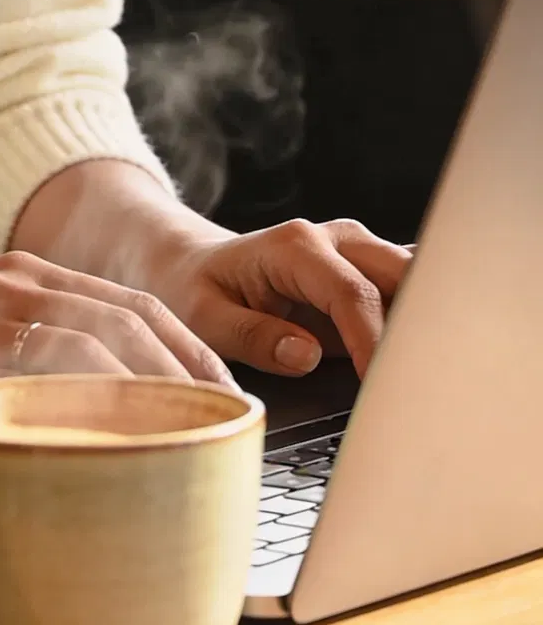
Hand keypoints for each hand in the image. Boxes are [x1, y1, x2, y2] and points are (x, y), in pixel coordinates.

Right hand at [0, 250, 235, 455]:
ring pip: (102, 347)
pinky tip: (118, 446)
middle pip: (134, 322)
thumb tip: (112, 423)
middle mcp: (13, 285)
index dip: (191, 352)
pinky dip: (92, 411)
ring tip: (185, 442)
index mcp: (22, 276)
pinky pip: (45, 381)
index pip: (134, 306)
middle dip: (191, 376)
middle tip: (224, 427)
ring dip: (155, 395)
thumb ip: (32, 362)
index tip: (225, 397)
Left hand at [148, 218, 410, 380]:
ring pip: (418, 279)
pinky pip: (411, 291)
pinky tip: (425, 359)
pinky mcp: (369, 275)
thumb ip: (254, 337)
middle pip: (403, 276)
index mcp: (295, 247)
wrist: (193, 264)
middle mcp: (336, 241)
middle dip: (418, 326)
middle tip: (420, 382)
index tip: (380, 383)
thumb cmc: (195, 290)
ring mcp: (358, 254)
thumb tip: (307, 356)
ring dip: (428, 323)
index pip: (351, 294)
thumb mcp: (205, 318)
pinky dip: (423, 320)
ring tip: (432, 374)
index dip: (373, 340)